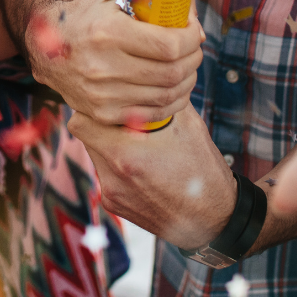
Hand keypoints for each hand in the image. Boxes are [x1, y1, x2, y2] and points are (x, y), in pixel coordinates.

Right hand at [25, 0, 201, 127]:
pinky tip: (176, 88)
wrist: (44, 46)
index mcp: (107, 33)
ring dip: (187, 80)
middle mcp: (103, 67)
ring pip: (166, 95)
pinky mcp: (103, 114)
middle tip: (194, 48)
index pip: (168, 45)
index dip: (191, 38)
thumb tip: (191, 13)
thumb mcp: (112, 0)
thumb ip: (150, 4)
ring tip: (188, 66)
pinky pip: (152, 114)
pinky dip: (173, 102)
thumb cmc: (86, 18)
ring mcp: (102, 95)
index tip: (194, 31)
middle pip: (171, 72)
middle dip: (193, 58)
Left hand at [67, 105, 236, 248]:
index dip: (96, 109)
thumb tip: (145, 77)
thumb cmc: (203, 168)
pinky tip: (144, 169)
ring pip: (94, 154)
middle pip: (84, 136)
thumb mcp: (187, 124)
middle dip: (101, 124)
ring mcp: (111, 194)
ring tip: (140, 146)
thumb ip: (158, 100)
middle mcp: (112, 176)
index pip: (82, 121)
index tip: (113, 105)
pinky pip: (105, 174)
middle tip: (126, 122)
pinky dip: (117, 166)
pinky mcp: (114, 206)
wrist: (213, 219)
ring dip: (109, 145)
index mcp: (125, 154)